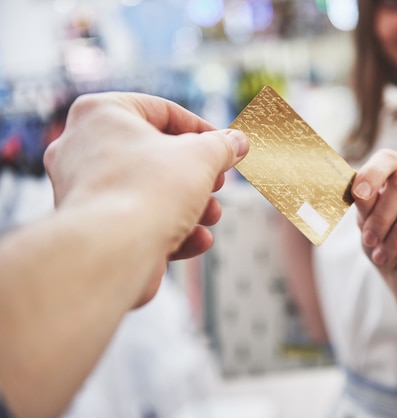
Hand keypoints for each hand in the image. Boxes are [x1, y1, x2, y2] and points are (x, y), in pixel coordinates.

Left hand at [44, 92, 248, 302]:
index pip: (162, 112)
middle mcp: (81, 147)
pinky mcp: (91, 227)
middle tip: (218, 182)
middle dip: (196, 174)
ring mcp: (81, 190)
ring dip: (189, 204)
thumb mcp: (202, 157)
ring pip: (147, 190)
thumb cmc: (150, 191)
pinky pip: (135, 219)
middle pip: (155, 155)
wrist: (112, 252)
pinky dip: (168, 228)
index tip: (226, 147)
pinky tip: (197, 239)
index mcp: (101, 113)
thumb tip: (237, 142)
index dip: (203, 130)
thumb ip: (222, 146)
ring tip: (212, 215)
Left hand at [351, 149, 396, 296]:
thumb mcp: (366, 222)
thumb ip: (364, 203)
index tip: (358, 195)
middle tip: (369, 240)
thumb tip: (357, 187)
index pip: (389, 158)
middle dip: (382, 215)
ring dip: (395, 239)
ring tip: (382, 256)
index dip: (372, 174)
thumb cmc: (383, 240)